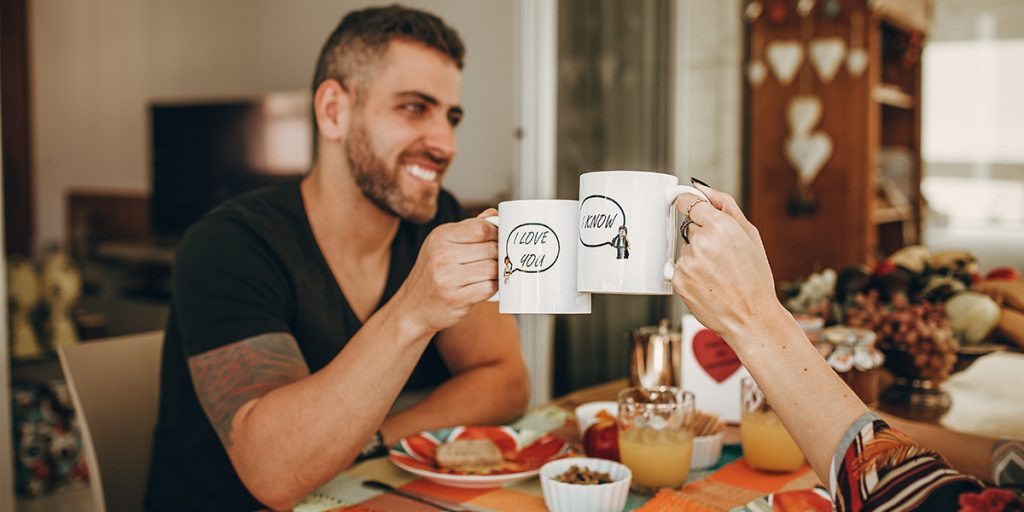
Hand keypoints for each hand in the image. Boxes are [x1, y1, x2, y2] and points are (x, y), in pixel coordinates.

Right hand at [396, 208, 498, 334]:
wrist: (413, 307)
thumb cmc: (432, 273)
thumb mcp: (443, 244)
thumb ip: (469, 229)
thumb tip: (494, 214)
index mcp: (440, 236)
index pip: (481, 228)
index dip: (496, 233)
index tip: (499, 240)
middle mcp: (442, 255)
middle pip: (491, 248)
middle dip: (500, 254)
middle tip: (499, 259)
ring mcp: (447, 278)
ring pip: (492, 268)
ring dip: (498, 272)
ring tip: (493, 273)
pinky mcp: (456, 298)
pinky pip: (489, 288)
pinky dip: (494, 287)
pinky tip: (488, 286)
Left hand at [672, 185, 785, 343]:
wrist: (751, 317)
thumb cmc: (755, 278)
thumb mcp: (750, 236)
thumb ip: (726, 206)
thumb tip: (703, 188)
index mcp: (721, 226)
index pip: (689, 202)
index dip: (685, 200)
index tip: (678, 197)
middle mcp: (701, 242)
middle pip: (690, 228)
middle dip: (703, 237)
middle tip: (723, 257)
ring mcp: (688, 262)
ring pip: (686, 250)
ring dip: (697, 257)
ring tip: (718, 274)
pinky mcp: (678, 280)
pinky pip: (680, 268)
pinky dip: (691, 274)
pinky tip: (708, 284)